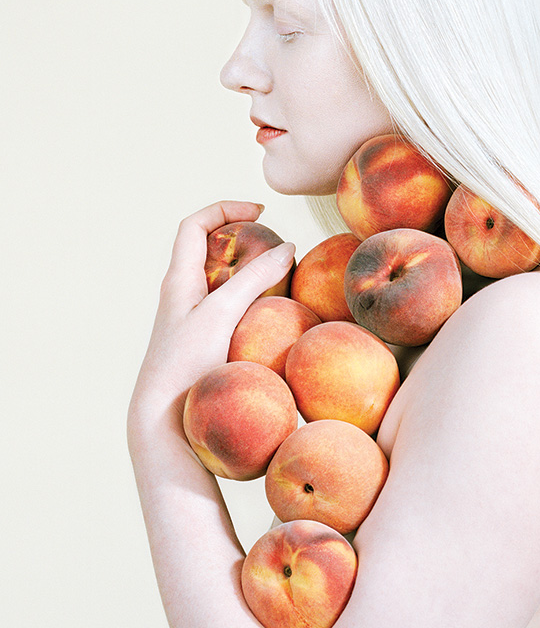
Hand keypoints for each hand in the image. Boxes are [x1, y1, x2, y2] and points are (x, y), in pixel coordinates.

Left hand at [127, 200, 295, 432]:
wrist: (163, 418)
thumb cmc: (186, 363)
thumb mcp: (222, 314)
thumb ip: (254, 279)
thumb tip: (288, 247)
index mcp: (178, 278)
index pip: (194, 224)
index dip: (225, 209)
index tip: (260, 211)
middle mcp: (181, 294)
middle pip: (209, 250)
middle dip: (244, 239)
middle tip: (275, 244)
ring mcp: (192, 319)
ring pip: (222, 282)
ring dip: (250, 273)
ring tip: (282, 278)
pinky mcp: (203, 342)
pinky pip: (229, 310)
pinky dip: (252, 303)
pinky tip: (275, 317)